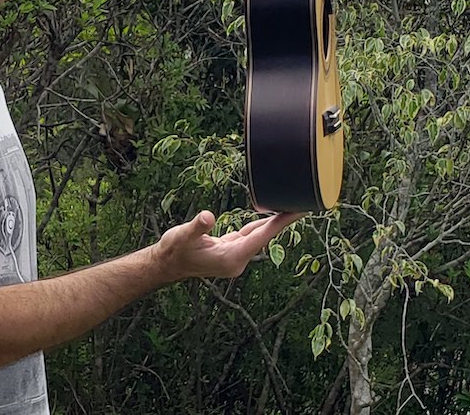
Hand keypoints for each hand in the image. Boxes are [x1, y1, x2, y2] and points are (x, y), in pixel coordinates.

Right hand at [152, 210, 303, 281]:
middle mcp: (238, 260)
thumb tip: (207, 217)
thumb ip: (197, 227)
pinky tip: (268, 217)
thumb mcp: (183, 236)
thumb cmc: (174, 251)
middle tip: (303, 204)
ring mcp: (235, 257)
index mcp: (231, 258)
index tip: (299, 212)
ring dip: (273, 223)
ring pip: (259, 236)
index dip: (281, 223)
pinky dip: (259, 226)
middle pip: (266, 237)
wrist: (166, 265)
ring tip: (291, 208)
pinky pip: (250, 236)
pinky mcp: (230, 251)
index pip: (262, 237)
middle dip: (284, 221)